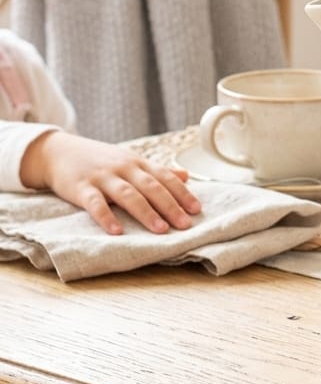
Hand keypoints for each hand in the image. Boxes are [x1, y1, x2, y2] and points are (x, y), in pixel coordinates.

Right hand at [20, 131, 201, 235]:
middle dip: (170, 205)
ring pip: (128, 194)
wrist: (59, 151)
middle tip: (185, 224)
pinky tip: (117, 231)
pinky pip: (95, 204)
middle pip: (151, 186)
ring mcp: (103, 177)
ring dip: (146, 212)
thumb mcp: (129, 160)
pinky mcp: (82, 188)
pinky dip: (106, 217)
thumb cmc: (100, 160)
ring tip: (161, 230)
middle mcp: (123, 168)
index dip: (182, 193)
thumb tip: (186, 176)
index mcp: (137, 163)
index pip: (164, 177)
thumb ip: (156, 170)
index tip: (197, 209)